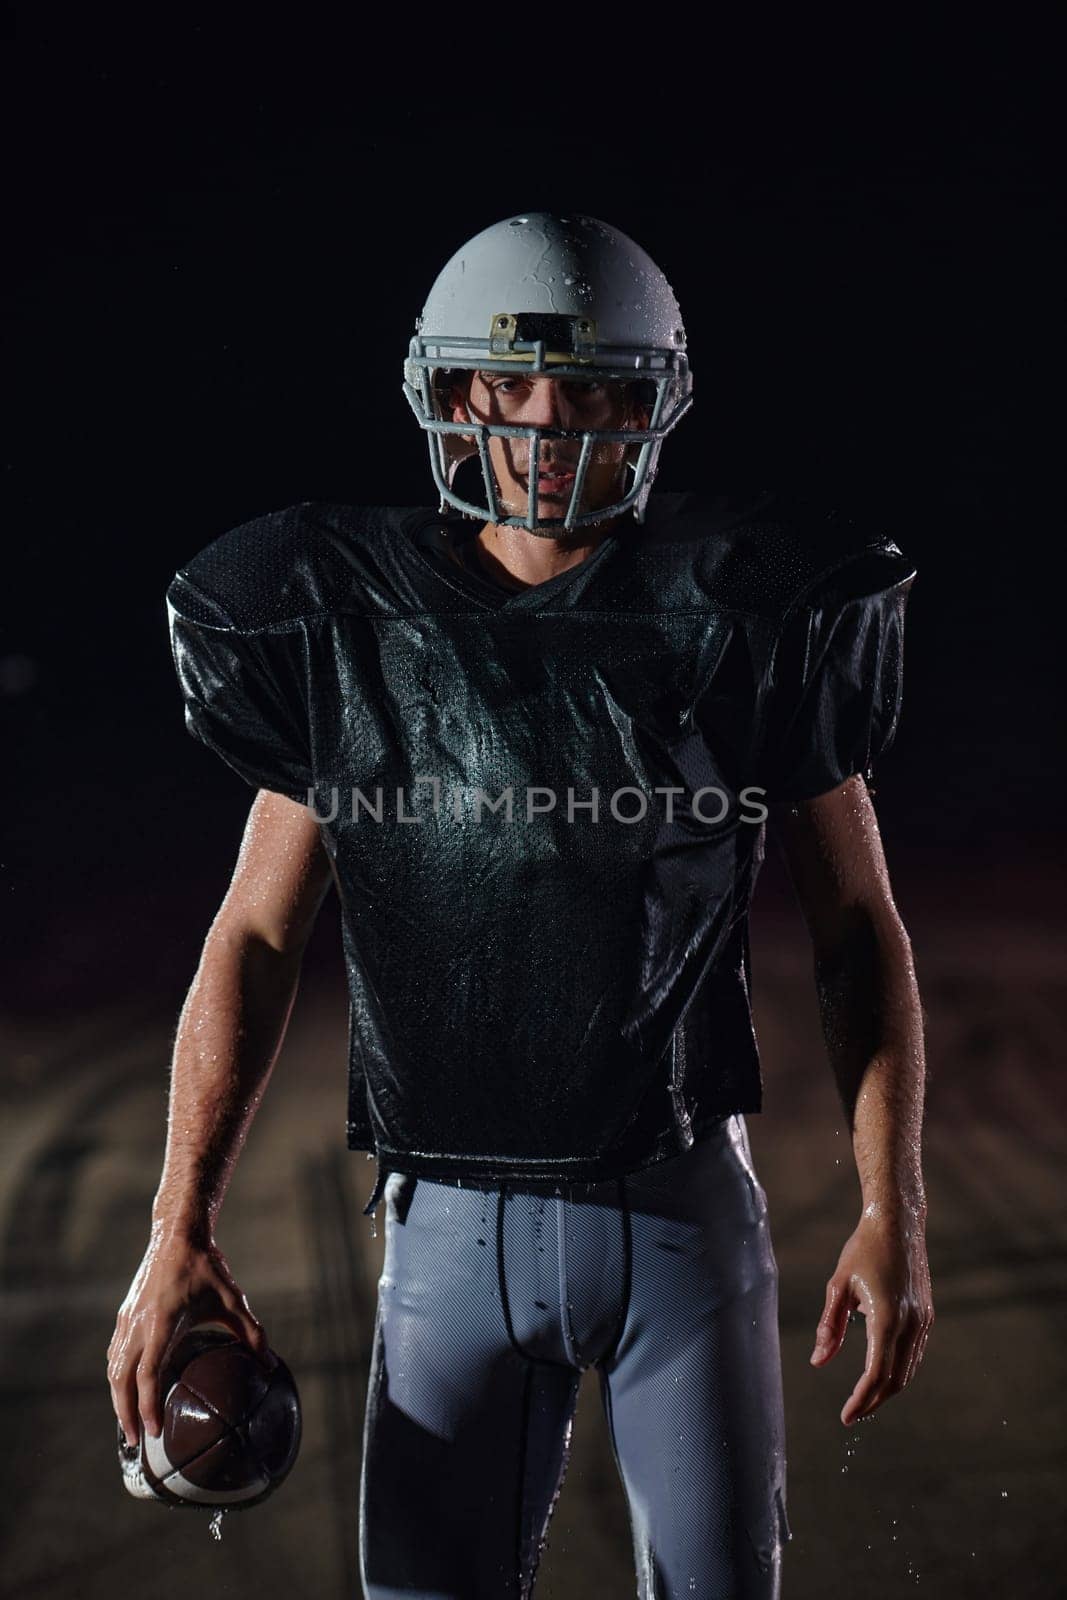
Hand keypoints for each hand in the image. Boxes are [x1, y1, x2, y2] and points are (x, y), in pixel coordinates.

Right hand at [107, 1223, 271, 1449]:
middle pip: (121, 1379)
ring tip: (128, 1423)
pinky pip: (115, 1353)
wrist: (177, 1234)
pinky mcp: (125, 1314)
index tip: (153, 1433)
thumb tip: (271, 1365)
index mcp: (161, 1323)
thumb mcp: (232, 1300)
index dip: (146, 1407)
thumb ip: (252, 1333)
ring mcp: (127, 1320)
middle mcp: (138, 1325)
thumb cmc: (207, 1267)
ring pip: (114, 1368)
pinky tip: (126, 1388)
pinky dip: (117, 1376)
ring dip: (117, 1398)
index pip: (147, 1375)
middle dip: (124, 1414)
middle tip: (134, 1442)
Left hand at [809, 1210, 933, 1425]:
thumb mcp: (838, 1286)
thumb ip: (831, 1326)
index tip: (846, 1417)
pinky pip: (914, 1354)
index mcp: (886, 1317)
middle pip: (896, 1380)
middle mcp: (911, 1324)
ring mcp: (923, 1320)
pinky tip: (881, 1372)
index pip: (876, 1373)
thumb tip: (818, 1362)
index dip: (862, 1400)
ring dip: (887, 1388)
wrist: (898, 1223)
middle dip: (874, 1401)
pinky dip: (899, 1371)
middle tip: (852, 1415)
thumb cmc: (862, 1249)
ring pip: (908, 1370)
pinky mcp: (927, 1315)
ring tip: (864, 1399)